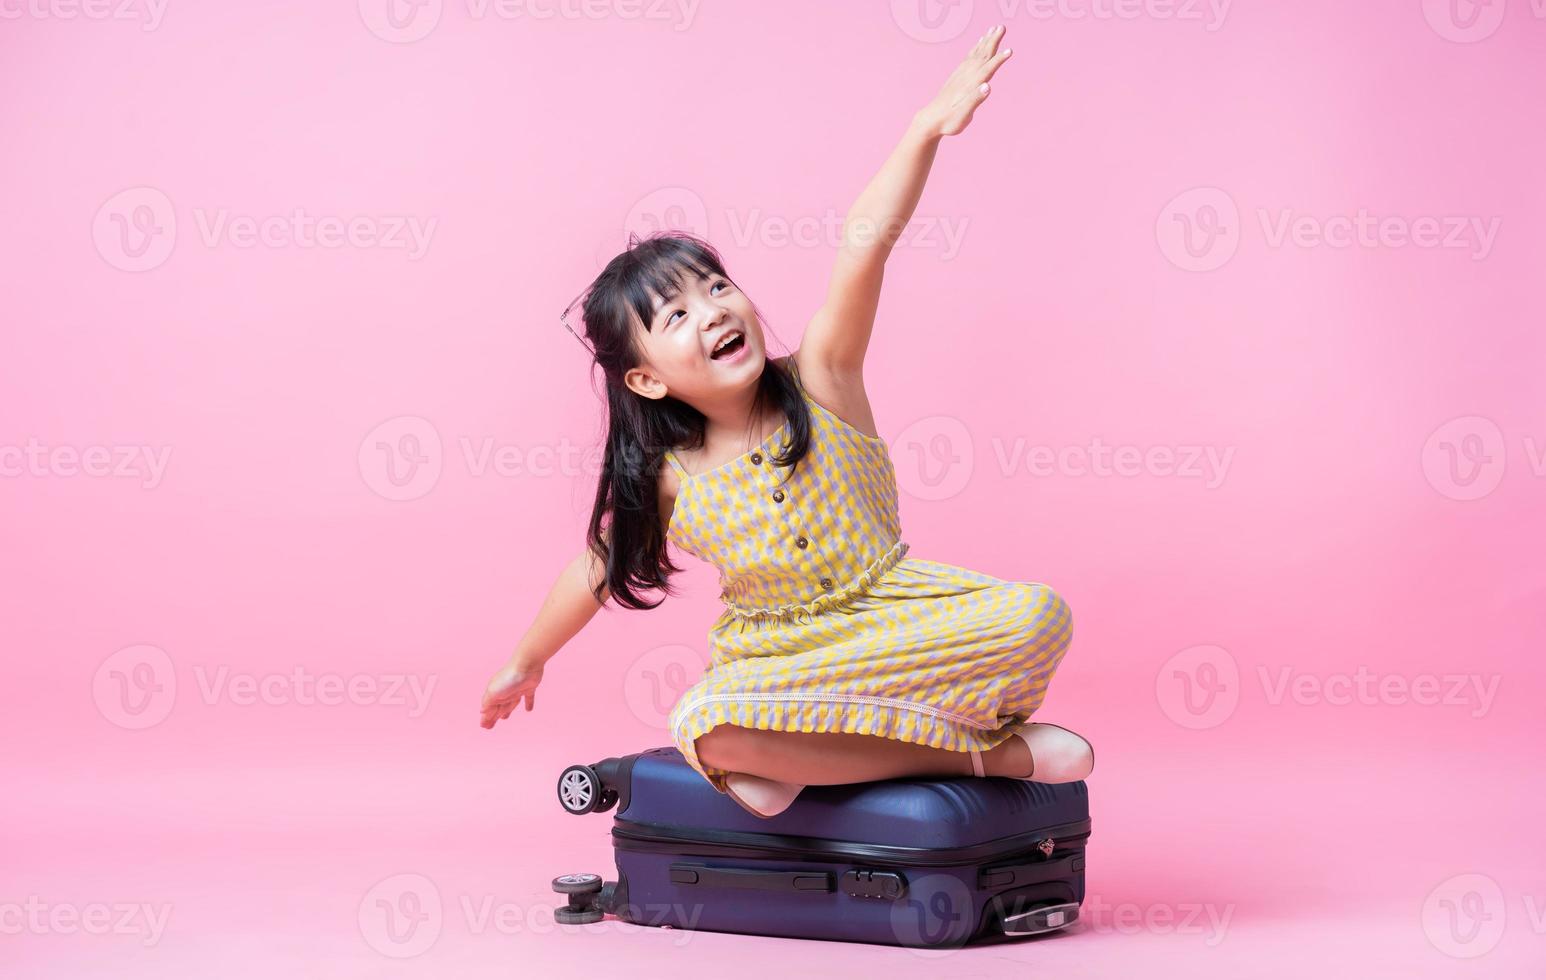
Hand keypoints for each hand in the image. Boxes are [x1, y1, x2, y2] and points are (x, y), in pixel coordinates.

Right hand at [480, 658, 542, 729]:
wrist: (527, 665)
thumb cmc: (508, 678)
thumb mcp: (493, 692)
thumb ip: (487, 702)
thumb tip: (481, 711)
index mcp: (495, 693)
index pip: (489, 709)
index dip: (486, 718)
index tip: (483, 726)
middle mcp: (505, 692)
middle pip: (498, 708)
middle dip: (493, 717)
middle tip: (490, 726)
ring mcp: (517, 690)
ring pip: (511, 704)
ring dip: (507, 711)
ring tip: (504, 718)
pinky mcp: (529, 688)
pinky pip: (528, 698)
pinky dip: (528, 704)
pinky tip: (529, 710)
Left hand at [914, 24, 1012, 138]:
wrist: (930, 120)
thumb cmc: (949, 121)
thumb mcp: (963, 115)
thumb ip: (975, 100)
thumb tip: (987, 86)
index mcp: (970, 85)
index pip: (987, 70)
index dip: (998, 61)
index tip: (1010, 51)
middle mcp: (966, 76)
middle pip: (982, 55)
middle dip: (993, 41)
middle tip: (1002, 27)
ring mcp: (961, 74)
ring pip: (976, 53)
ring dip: (986, 40)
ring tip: (994, 29)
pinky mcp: (957, 76)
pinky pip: (969, 57)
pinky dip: (976, 47)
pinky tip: (980, 42)